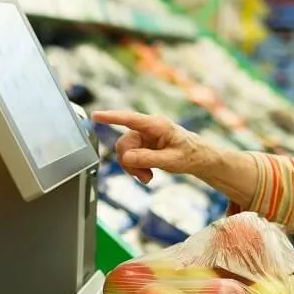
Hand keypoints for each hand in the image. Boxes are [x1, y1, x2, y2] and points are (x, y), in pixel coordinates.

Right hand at [90, 110, 209, 183]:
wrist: (197, 158)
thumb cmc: (189, 154)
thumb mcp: (171, 160)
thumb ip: (148, 159)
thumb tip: (127, 158)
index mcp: (157, 125)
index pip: (130, 119)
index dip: (111, 117)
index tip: (96, 115)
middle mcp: (147, 128)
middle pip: (124, 144)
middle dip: (130, 163)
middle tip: (144, 177)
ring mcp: (143, 136)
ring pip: (124, 152)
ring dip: (133, 167)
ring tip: (148, 177)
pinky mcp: (142, 144)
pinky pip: (129, 156)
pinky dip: (135, 168)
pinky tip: (146, 174)